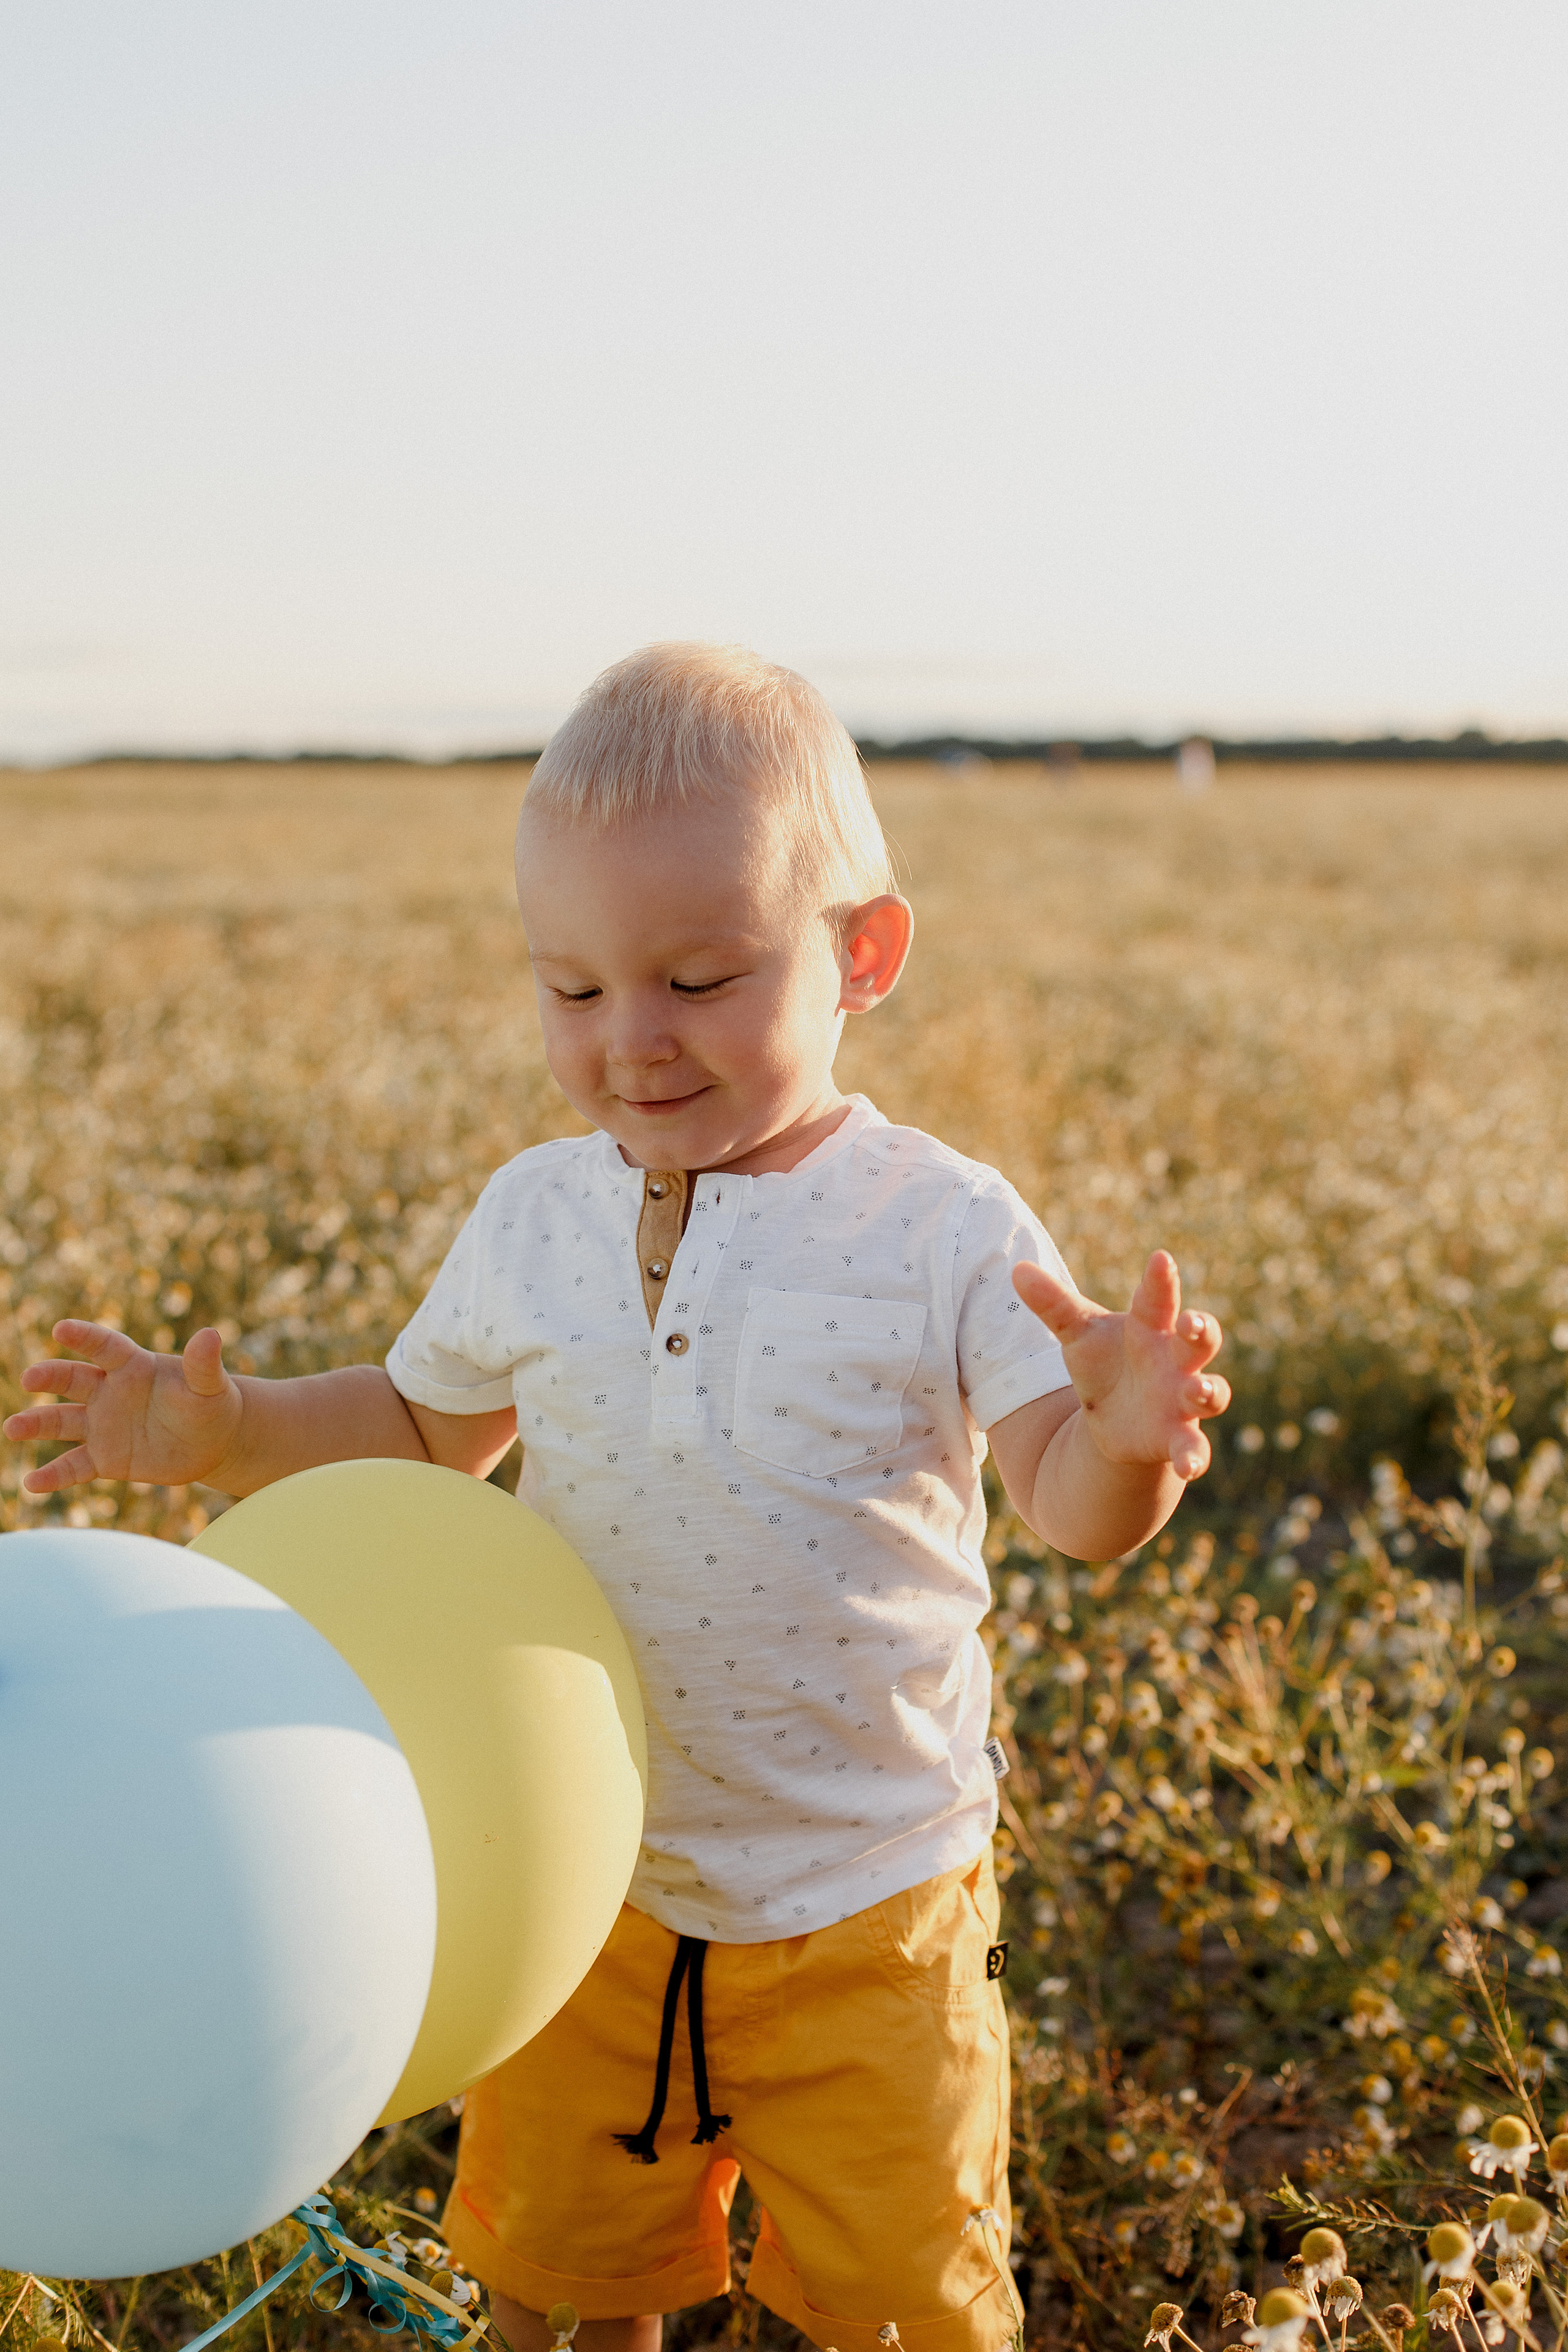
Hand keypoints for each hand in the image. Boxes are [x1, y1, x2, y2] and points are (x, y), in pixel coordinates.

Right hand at [3, 1322, 243, 1494]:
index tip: (60, 1329)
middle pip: (73, 1379)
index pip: (105, 1347)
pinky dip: (54, 1476)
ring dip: (37, 1424)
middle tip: (29, 1378)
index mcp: (133, 1367)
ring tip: (13, 1428)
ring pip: (62, 1422)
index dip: (85, 1337)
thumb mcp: (210, 1385)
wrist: (211, 1442)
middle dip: (50, 1377)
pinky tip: (32, 1483)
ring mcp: (102, 1425)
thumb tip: (211, 1334)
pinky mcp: (104, 1458)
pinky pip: (73, 1466)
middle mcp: (109, 1392)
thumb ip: (203, 1364)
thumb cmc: (210, 1404)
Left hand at [1012, 1250, 1229, 1480]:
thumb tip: (1016, 1269)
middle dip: (1201, 1330)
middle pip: (1200, 1340)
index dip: (1161, 1280)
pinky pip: (1193, 1448)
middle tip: (1191, 1323)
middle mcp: (1176, 1361)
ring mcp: (1182, 1400)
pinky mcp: (1176, 1438)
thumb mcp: (1076, 1334)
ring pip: (1211, 1393)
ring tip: (1199, 1390)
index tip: (1160, 1259)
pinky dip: (1194, 1457)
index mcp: (1153, 1327)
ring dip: (1209, 1391)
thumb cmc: (1104, 1363)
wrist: (1114, 1418)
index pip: (1159, 1298)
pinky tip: (1190, 1469)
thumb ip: (1052, 1304)